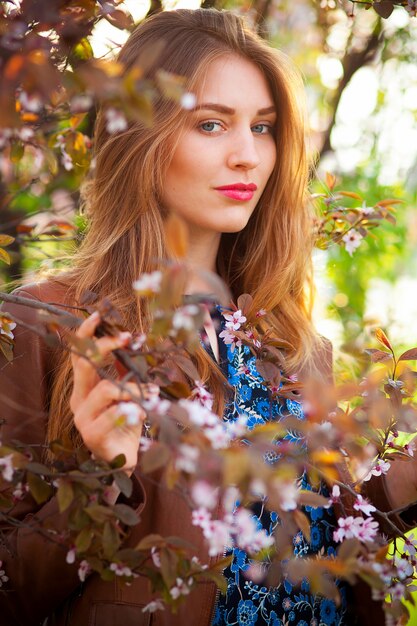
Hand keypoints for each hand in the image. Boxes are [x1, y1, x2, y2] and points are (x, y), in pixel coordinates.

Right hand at [70, 312, 149, 475]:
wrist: (125, 460)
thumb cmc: (126, 422)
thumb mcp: (128, 392)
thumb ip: (127, 371)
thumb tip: (135, 341)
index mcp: (83, 388)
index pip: (79, 355)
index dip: (86, 334)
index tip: (99, 315)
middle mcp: (77, 400)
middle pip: (84, 365)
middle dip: (106, 346)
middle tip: (127, 337)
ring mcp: (82, 418)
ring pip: (105, 389)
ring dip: (132, 387)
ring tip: (149, 393)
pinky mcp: (92, 435)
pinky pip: (115, 413)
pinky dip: (135, 408)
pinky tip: (144, 412)